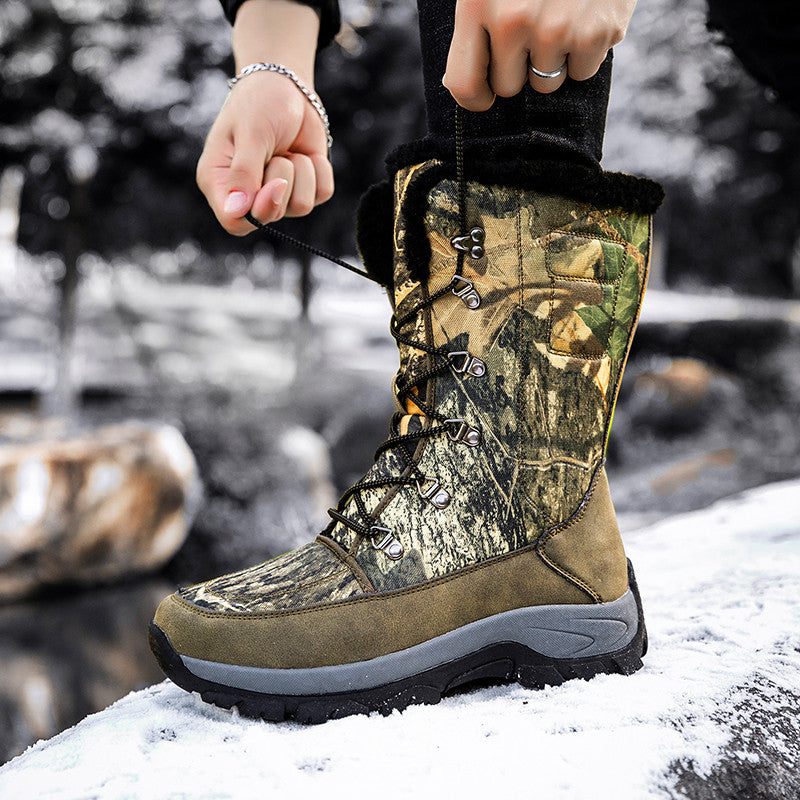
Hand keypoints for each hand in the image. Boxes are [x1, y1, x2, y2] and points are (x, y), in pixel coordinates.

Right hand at [196, 0, 333, 234]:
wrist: (287, 85)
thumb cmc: (258, 103)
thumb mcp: (250, 133)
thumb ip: (244, 172)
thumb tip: (237, 211)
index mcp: (220, 182)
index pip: (234, 222)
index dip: (257, 212)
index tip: (274, 186)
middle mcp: (247, 194)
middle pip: (270, 216)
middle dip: (282, 183)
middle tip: (278, 154)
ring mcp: (277, 194)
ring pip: (300, 207)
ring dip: (301, 172)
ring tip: (287, 149)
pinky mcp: (304, 188)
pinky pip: (321, 194)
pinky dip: (319, 170)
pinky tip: (305, 152)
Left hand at [443, 0, 636, 109]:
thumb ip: (477, 23)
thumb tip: (459, 83)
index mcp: (478, 4)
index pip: (466, 84)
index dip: (476, 98)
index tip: (485, 96)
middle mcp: (514, 20)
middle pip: (509, 87)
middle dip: (520, 68)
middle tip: (533, 30)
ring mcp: (556, 28)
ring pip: (546, 83)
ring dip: (554, 60)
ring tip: (561, 17)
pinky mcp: (595, 33)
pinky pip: (581, 73)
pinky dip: (585, 53)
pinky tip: (585, 16)